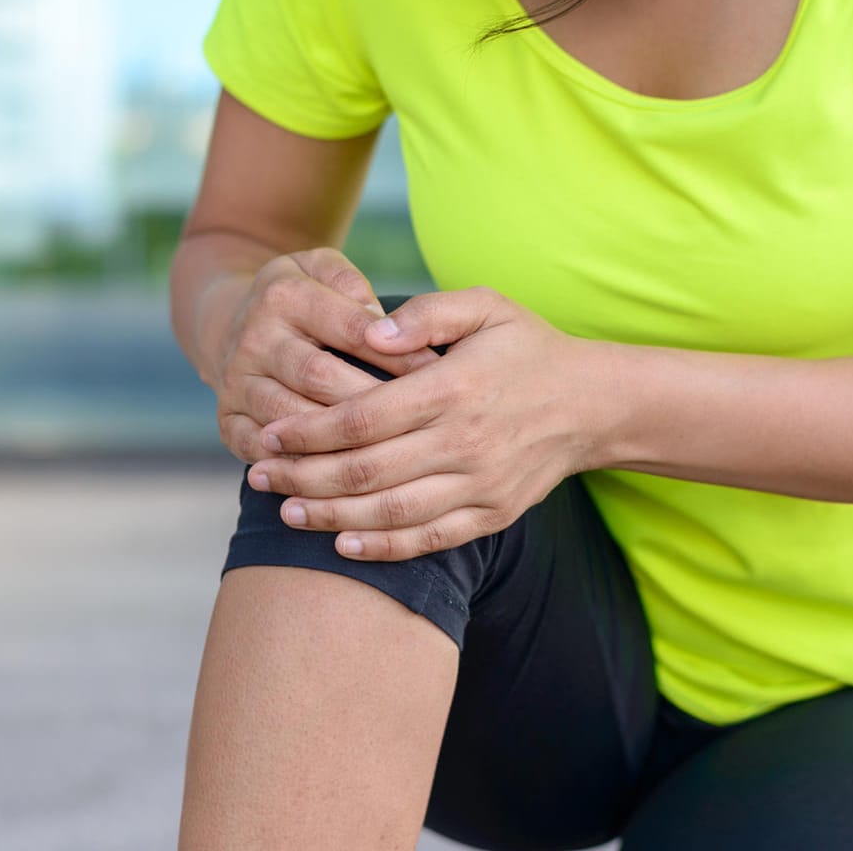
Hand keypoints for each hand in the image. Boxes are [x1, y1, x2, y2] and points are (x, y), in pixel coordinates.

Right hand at [211, 248, 440, 463]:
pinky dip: (301, 468)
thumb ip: (353, 283)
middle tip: (423, 424)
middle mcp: (254, 340)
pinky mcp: (228, 421)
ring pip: (293, 421)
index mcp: (284, 296)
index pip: (351, 329)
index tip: (439, 374)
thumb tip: (382, 325)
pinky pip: (264, 452)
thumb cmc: (306, 299)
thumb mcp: (324, 269)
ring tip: (391, 457)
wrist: (233, 324)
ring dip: (341, 443)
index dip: (397, 354)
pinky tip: (344, 480)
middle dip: (374, 403)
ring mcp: (236, 385)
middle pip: (320, 378)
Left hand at [245, 286, 599, 561]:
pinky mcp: (492, 514)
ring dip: (331, 516)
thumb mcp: (486, 306)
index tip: (271, 434)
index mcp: (453, 388)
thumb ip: (427, 312)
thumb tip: (369, 329)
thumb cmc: (529, 348)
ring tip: (287, 511)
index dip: (309, 431)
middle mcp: (465, 441)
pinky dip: (383, 546)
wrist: (593, 404)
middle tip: (259, 477)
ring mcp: (480, 484)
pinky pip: (429, 539)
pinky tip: (343, 543)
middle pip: (366, 471)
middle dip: (303, 477)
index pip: (363, 418)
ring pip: (391, 511)